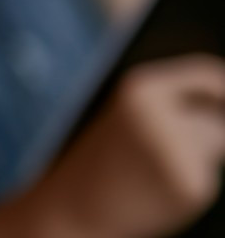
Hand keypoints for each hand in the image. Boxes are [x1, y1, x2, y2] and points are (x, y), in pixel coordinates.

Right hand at [0, 55, 224, 237]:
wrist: (72, 208)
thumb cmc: (103, 162)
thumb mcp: (133, 120)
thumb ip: (177, 106)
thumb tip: (224, 107)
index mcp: (140, 90)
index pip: (206, 75)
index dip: (223, 87)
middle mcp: (161, 115)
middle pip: (217, 116)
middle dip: (208, 131)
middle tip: (169, 150)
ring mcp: (177, 151)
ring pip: (216, 147)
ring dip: (198, 158)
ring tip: (153, 172)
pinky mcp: (190, 186)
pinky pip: (207, 179)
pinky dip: (189, 186)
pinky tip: (155, 193)